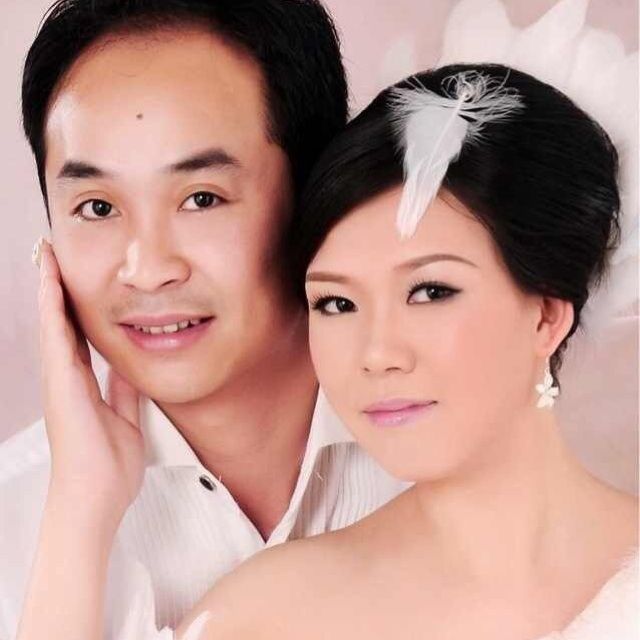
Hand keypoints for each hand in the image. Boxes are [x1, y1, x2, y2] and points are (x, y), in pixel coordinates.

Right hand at [36, 238, 144, 524]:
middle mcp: (67, 378)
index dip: (77, 306)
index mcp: (84, 384)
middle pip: (61, 322)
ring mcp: (60, 381)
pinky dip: (54, 310)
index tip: (78, 279)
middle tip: (53, 254)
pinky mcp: (61, 386)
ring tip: (47, 257)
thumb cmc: (108, 470)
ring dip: (51, 290)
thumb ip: (124, 391)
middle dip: (58, 288)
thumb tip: (130, 366)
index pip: (79, 334)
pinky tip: (52, 285)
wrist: (95, 502)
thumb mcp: (127, 419)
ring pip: (54, 324)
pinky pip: (57, 340)